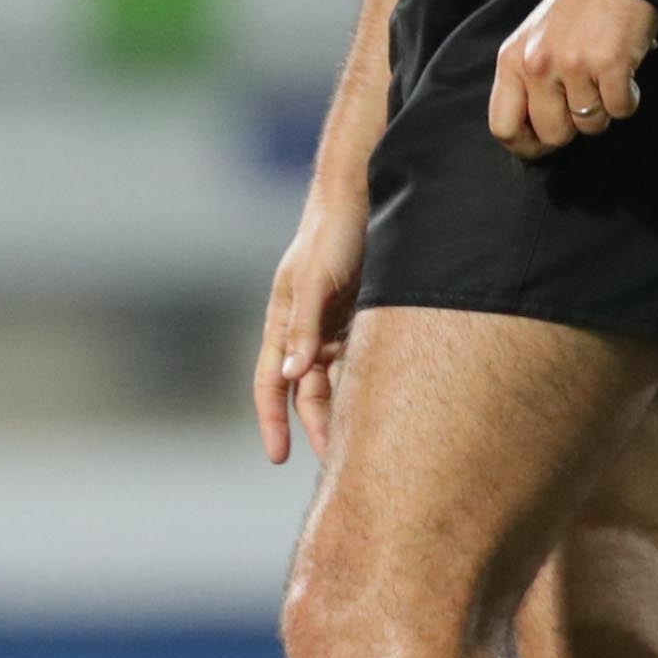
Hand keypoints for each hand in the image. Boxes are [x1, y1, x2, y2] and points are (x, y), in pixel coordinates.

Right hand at [253, 188, 360, 464]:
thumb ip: (302, 326)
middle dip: (316, 425)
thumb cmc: (333, 234)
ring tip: (367, 440)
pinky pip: (361, 359)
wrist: (365, 195)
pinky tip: (388, 403)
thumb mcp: (315, 281)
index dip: (272, 420)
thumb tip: (290, 375)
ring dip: (344, 407)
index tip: (278, 457)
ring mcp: (333, 324)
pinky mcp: (362, 316)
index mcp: (284, 321)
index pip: (270, 382)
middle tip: (339, 462)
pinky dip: (368, 382)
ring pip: (335, 378)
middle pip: (305, 389)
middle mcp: (305, 328)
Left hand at [488, 0, 657, 158]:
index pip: (503, 127)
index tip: (542, 144)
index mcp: (511, 63)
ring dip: (603, 111)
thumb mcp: (531, 43)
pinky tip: (625, 78)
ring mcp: (573, 66)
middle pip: (551, 134)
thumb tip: (531, 131)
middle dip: (572, 129)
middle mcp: (537, 66)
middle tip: (584, 105)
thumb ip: (525, 82)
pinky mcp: (610, 64)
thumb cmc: (572, 13)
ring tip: (605, 82)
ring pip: (590, 124)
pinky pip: (620, 109)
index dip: (525, 146)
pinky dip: (628, 100)